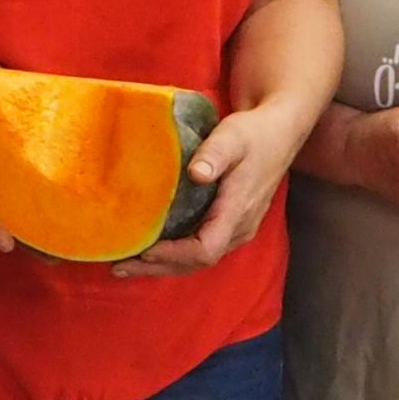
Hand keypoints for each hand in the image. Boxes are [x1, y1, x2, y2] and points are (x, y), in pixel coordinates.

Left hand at [112, 98, 304, 277]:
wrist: (278, 133)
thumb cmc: (254, 133)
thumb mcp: (233, 136)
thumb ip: (215, 154)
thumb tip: (197, 173)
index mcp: (238, 210)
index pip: (206, 249)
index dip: (174, 254)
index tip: (144, 248)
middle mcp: (239, 228)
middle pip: (197, 262)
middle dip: (157, 267)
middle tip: (119, 266)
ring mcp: (237, 230)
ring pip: (198, 260)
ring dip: (163, 265)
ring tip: (126, 264)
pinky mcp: (231, 225)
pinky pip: (201, 249)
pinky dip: (174, 254)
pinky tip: (150, 250)